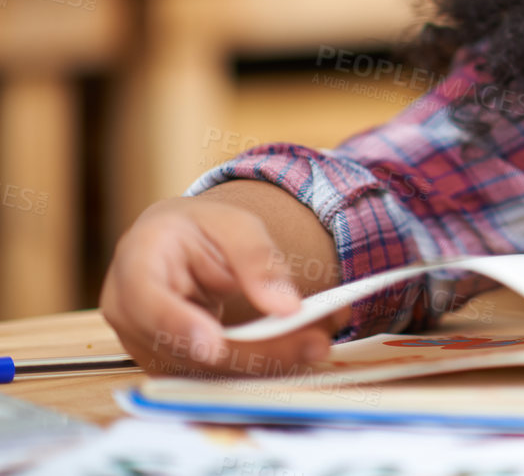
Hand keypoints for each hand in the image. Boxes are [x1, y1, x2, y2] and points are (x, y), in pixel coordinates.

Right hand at [99, 195, 342, 376]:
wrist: (176, 245)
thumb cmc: (198, 229)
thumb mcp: (232, 224)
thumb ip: (257, 259)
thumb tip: (287, 307)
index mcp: (135, 266)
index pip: (148, 303)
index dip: (179, 326)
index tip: (213, 343)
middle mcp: (131, 316)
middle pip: (188, 349)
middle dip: (255, 351)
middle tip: (314, 344)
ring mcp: (148, 347)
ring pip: (207, 370)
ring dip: (268, 363)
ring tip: (319, 343)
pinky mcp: (174, 366)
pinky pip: (217, 374)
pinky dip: (261, 364)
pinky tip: (300, 350)